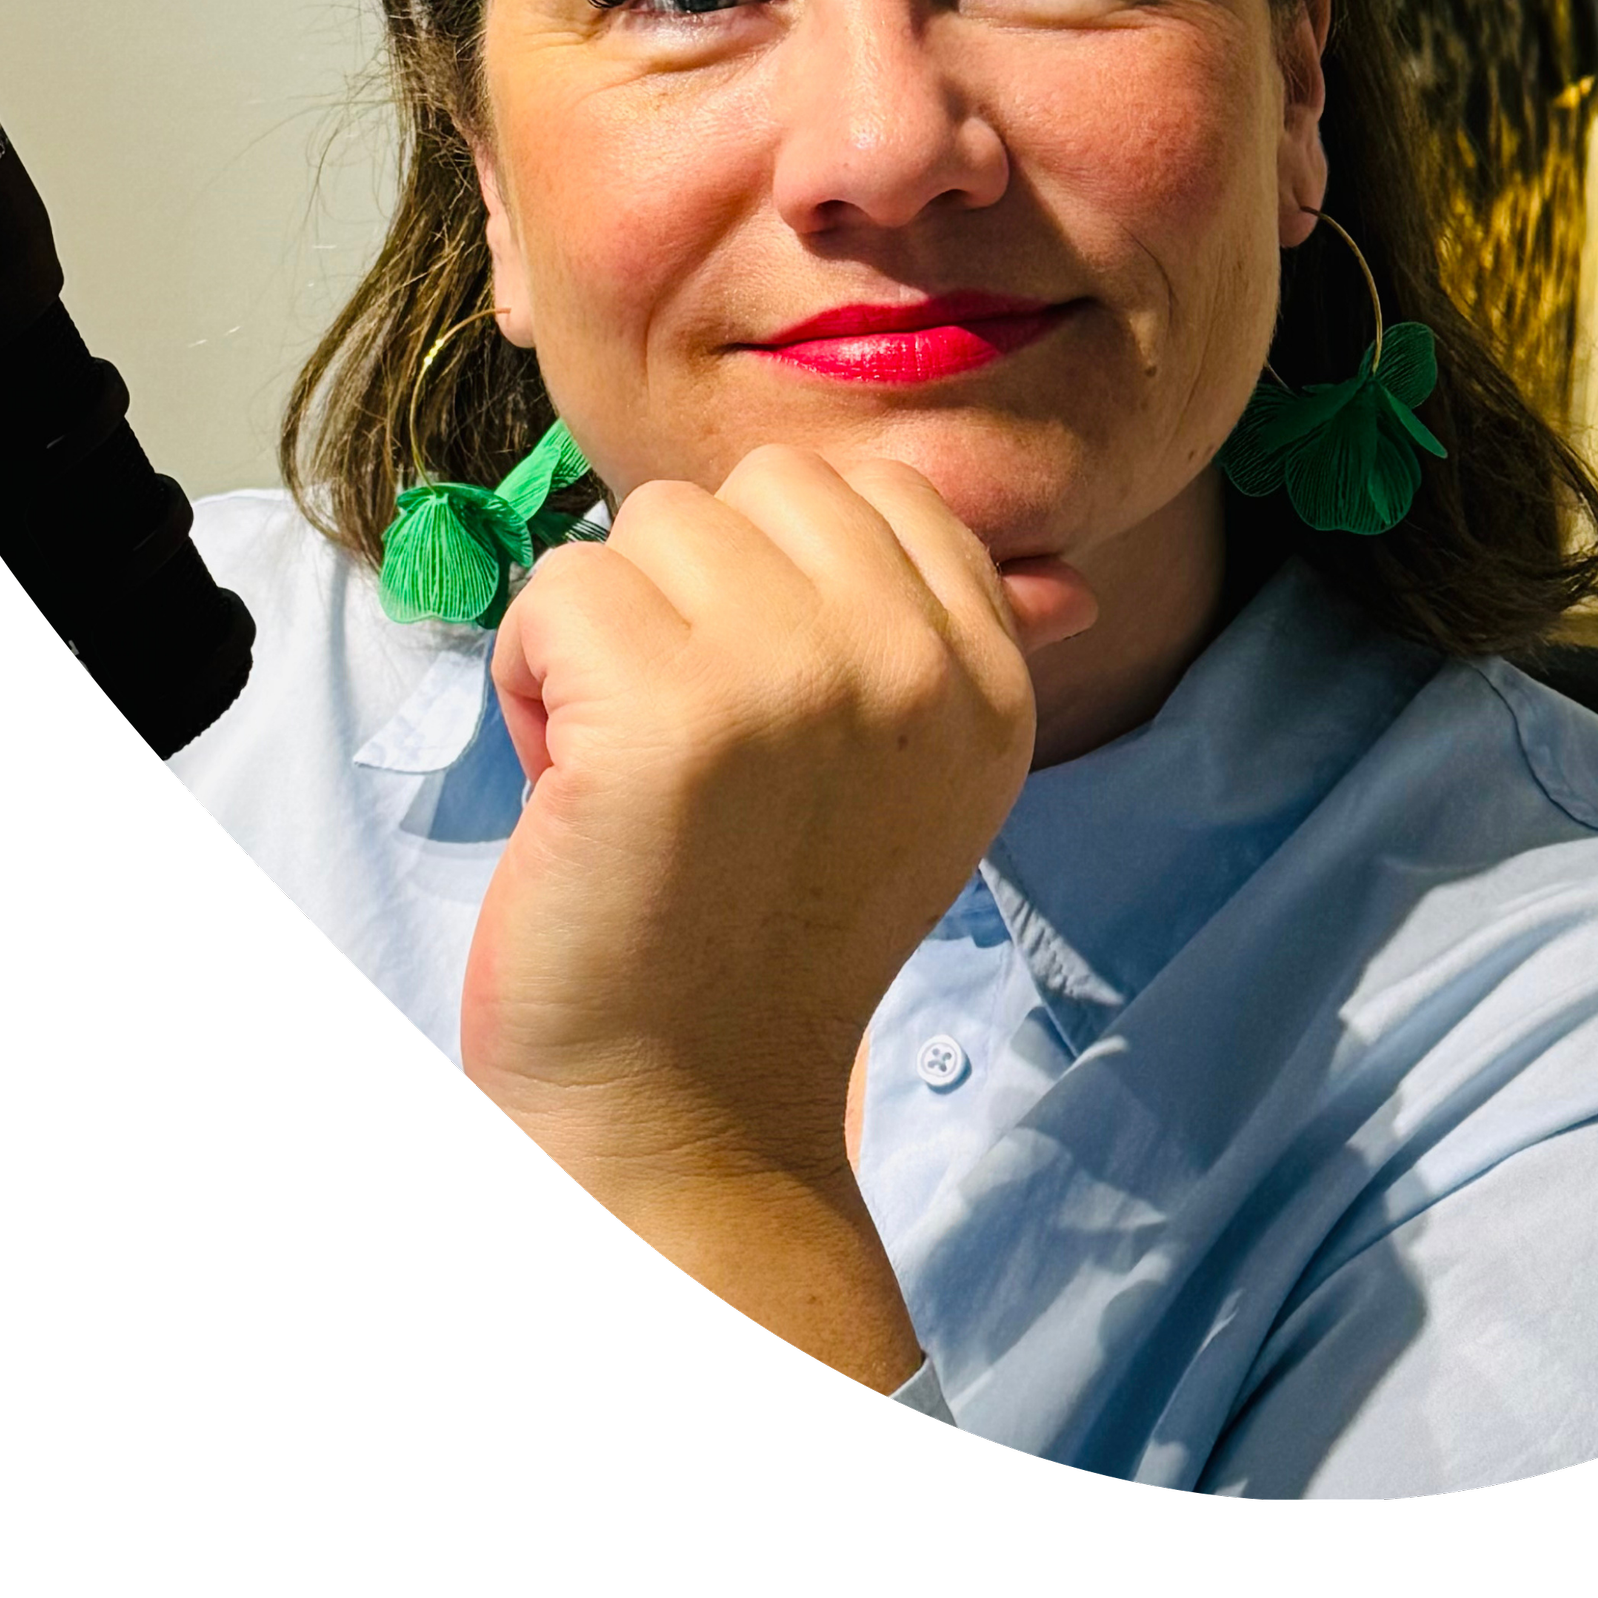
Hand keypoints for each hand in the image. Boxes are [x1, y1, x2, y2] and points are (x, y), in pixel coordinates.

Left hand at [462, 444, 1098, 1194]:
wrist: (688, 1110)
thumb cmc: (773, 935)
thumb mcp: (923, 786)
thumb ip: (974, 655)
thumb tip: (1065, 575)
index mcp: (986, 679)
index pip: (880, 490)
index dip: (783, 573)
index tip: (771, 705)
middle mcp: (913, 666)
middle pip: (760, 487)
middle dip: (694, 591)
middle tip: (697, 737)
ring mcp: (797, 681)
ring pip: (649, 525)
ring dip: (605, 635)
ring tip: (636, 765)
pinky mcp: (670, 715)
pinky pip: (557, 588)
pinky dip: (532, 684)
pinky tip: (575, 789)